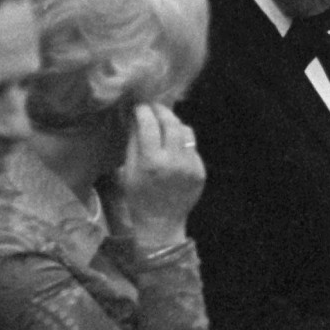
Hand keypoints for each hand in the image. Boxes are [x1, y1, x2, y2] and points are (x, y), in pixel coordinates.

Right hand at [112, 103, 204, 250]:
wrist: (161, 222)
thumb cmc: (138, 198)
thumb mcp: (128, 172)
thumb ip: (133, 145)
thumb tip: (136, 119)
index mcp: (151, 162)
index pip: (149, 125)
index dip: (144, 111)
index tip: (140, 106)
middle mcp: (173, 161)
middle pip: (171, 123)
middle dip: (162, 111)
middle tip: (154, 107)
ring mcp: (190, 166)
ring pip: (186, 132)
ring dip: (175, 124)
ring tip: (165, 123)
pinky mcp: (201, 171)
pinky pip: (192, 148)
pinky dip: (182, 143)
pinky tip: (173, 146)